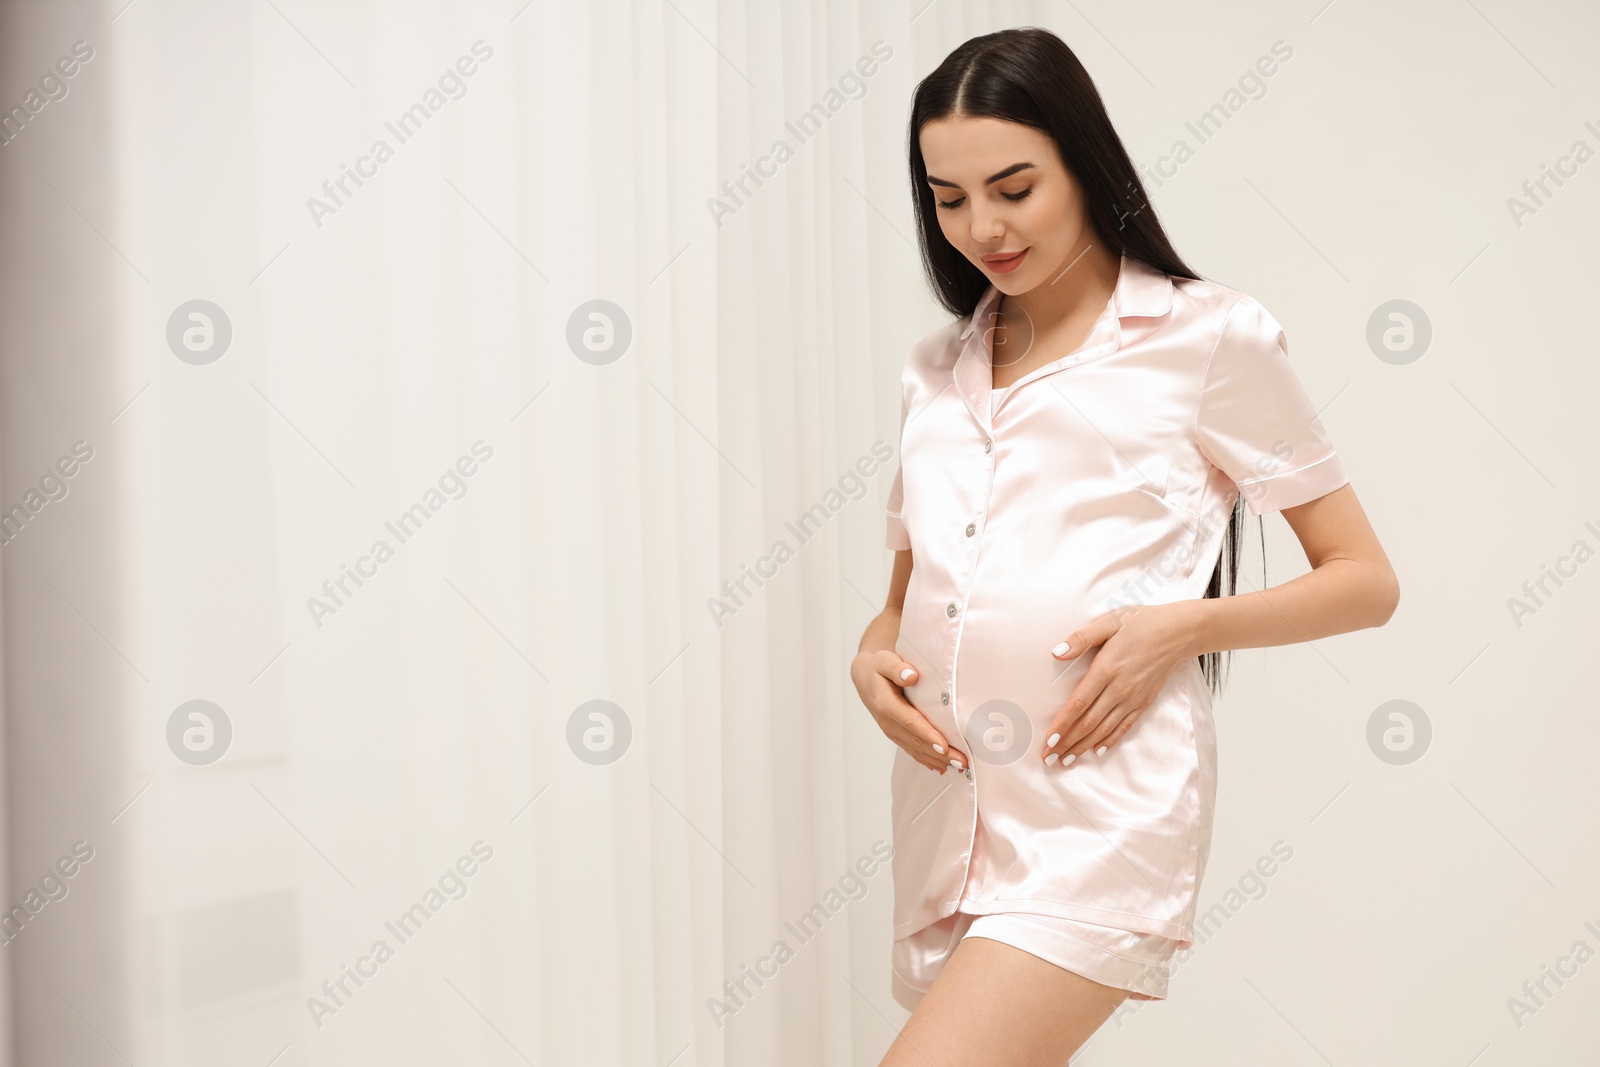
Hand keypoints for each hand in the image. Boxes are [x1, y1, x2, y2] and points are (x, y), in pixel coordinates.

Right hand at [852, 650, 969, 774]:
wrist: (865, 677)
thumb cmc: (878, 668)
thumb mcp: (884, 661)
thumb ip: (897, 669)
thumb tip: (911, 676)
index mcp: (886, 705)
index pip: (910, 722)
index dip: (928, 735)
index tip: (944, 746)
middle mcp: (888, 722)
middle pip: (916, 741)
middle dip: (940, 754)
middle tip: (962, 761)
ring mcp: (892, 731)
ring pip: (916, 749)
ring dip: (937, 760)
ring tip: (959, 766)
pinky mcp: (897, 735)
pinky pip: (912, 750)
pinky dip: (927, 760)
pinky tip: (941, 766)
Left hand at [1039, 602, 1196, 765]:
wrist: (1178, 632)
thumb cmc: (1141, 623)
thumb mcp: (1108, 622)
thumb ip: (1081, 638)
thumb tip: (1056, 652)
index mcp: (1106, 669)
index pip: (1079, 704)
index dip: (1062, 725)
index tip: (1048, 741)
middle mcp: (1119, 689)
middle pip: (1088, 723)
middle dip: (1066, 743)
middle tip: (1048, 758)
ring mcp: (1133, 698)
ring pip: (1104, 729)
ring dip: (1083, 746)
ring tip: (1066, 760)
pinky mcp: (1144, 702)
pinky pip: (1124, 727)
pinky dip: (1109, 740)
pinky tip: (1097, 751)